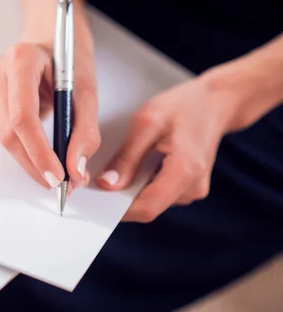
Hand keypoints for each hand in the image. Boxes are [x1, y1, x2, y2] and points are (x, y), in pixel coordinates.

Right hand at [0, 11, 99, 188]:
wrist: (51, 37)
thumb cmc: (68, 57)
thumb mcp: (87, 89)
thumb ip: (85, 129)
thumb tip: (76, 169)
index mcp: (21, 60)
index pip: (22, 115)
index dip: (39, 151)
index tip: (59, 176)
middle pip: (10, 132)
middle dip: (35, 164)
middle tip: (62, 185)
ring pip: (4, 138)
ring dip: (30, 162)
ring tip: (57, 175)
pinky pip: (5, 135)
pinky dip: (25, 152)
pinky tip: (43, 160)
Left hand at [97, 76, 238, 222]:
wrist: (216, 102)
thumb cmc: (183, 106)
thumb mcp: (147, 122)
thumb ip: (126, 157)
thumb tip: (106, 185)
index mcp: (185, 171)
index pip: (146, 208)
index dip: (117, 208)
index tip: (95, 198)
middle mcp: (192, 188)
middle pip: (148, 207)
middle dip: (121, 198)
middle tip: (101, 178)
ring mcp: (193, 191)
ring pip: (152, 202)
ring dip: (133, 189)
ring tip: (125, 163)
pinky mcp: (188, 188)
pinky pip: (159, 194)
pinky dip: (143, 184)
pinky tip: (140, 164)